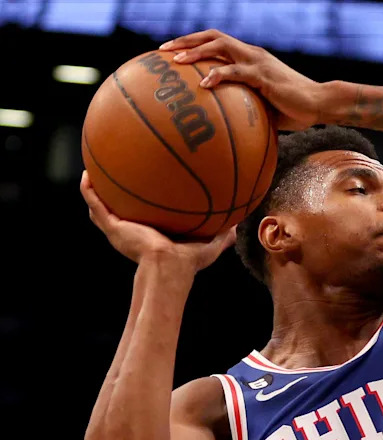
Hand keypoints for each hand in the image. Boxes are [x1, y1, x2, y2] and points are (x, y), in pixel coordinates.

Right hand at [81, 171, 235, 272]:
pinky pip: (95, 204)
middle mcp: (132, 232)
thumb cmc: (188, 263)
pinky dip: (89, 190)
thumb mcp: (209, 245)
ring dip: (94, 191)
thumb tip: (237, 225)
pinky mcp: (113, 226)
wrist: (170, 267)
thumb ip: (222, 235)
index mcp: (151, 236)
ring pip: (100, 208)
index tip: (145, 192)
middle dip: (115, 197)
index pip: (143, 220)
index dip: (141, 209)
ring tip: (92, 172)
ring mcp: (119, 229)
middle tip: (114, 178)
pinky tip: (87, 174)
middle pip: (118, 213)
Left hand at [159, 30, 321, 130]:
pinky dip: (218, 75)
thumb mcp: (265, 107)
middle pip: (213, 36)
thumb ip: (245, 108)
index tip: (172, 52)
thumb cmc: (294, 110)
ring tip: (176, 60)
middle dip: (186, 40)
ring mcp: (257, 62)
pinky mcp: (264, 75)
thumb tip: (225, 126)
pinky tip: (204, 83)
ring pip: (220, 46)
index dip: (194, 44)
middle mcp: (252, 54)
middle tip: (163, 50)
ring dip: (196, 51)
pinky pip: (236, 72)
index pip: (217, 42)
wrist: (320, 104)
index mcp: (251, 58)